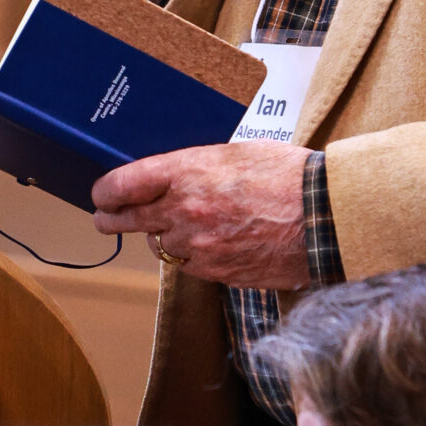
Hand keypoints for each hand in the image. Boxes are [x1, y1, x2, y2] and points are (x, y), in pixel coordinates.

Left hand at [90, 144, 311, 288]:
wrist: (325, 218)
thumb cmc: (288, 176)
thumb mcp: (236, 153)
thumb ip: (198, 166)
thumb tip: (175, 176)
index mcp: (187, 173)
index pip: (124, 184)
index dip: (105, 191)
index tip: (100, 194)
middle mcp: (184, 211)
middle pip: (128, 220)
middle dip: (112, 219)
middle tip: (105, 218)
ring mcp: (198, 247)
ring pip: (161, 245)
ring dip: (163, 237)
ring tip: (180, 226)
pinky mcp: (216, 273)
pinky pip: (190, 266)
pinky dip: (193, 256)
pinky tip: (211, 243)